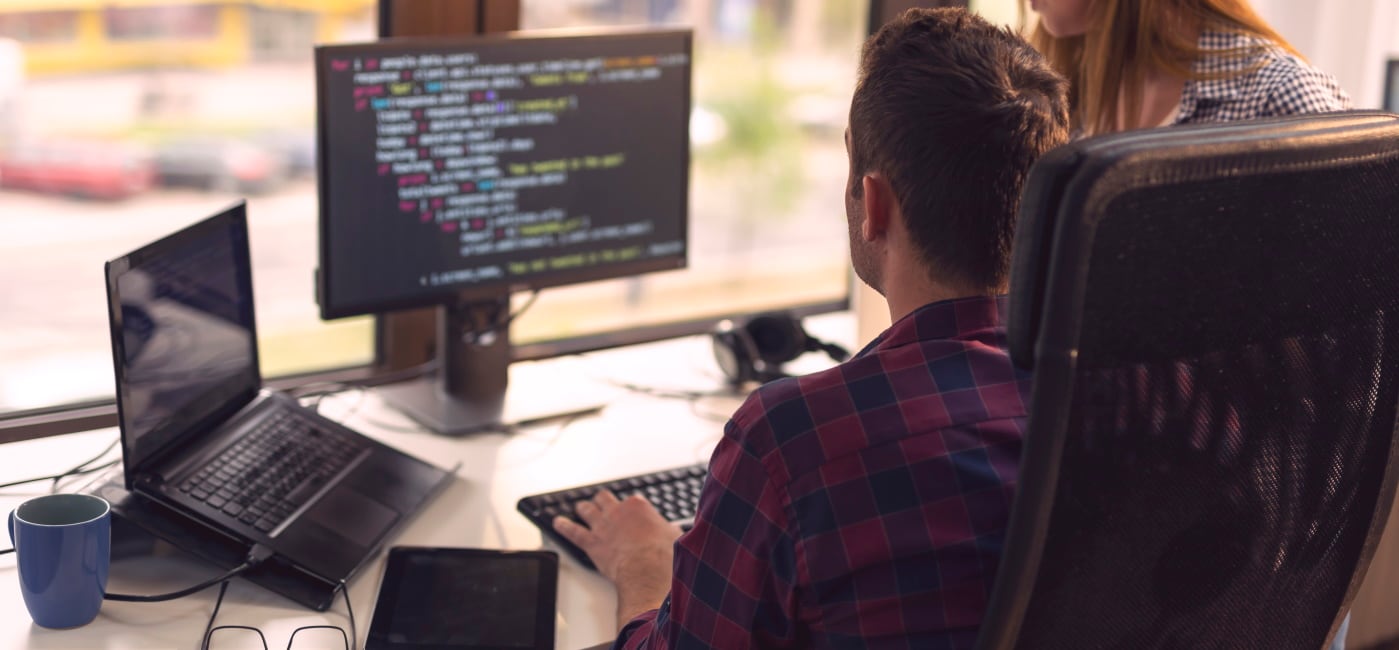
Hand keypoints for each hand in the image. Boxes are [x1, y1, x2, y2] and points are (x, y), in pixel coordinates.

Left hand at [554, 491, 681, 628]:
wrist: (647, 570)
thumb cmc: (662, 554)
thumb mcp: (673, 536)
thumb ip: (667, 530)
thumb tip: (673, 533)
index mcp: (638, 506)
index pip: (631, 501)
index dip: (630, 508)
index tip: (631, 514)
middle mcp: (617, 511)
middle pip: (604, 498)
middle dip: (602, 500)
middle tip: (600, 502)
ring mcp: (602, 526)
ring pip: (586, 509)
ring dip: (583, 508)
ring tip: (580, 508)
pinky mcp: (592, 543)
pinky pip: (573, 532)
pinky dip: (564, 526)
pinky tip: (558, 523)